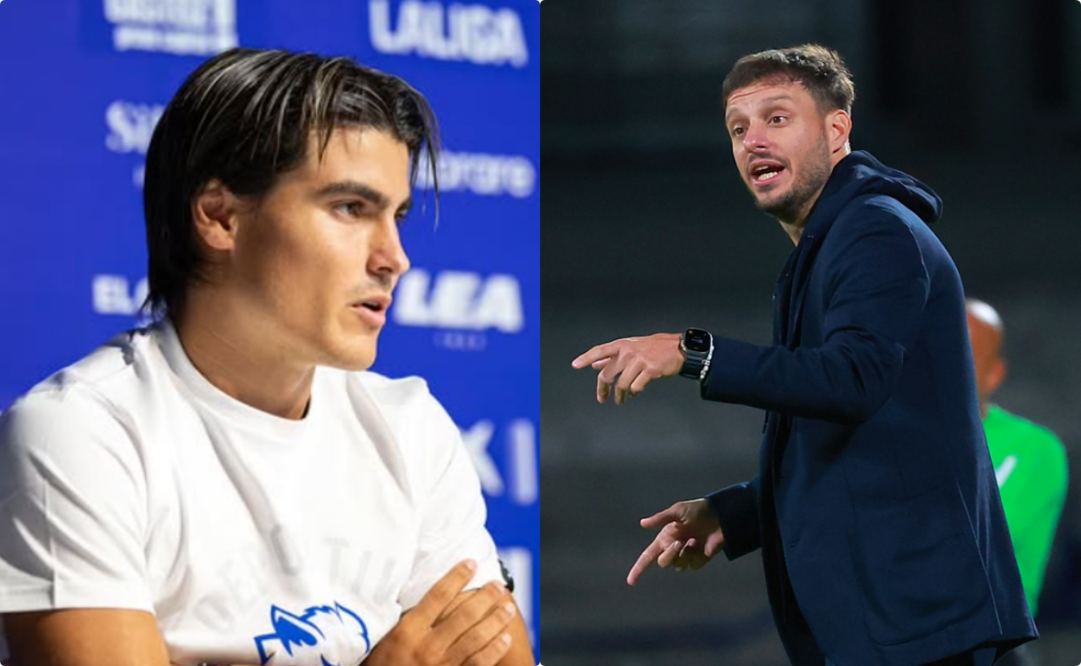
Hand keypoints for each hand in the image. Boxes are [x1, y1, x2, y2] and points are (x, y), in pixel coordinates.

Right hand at [365, 560, 516, 665]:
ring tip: (507, 607)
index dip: (456, 577)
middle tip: (498, 584)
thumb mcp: (382, 640)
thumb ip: (400, 619)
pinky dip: (494, 650)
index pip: (437, 596)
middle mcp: (426, 648)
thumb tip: (414, 589)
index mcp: (407, 632)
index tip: (471, 563)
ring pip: (475, 639)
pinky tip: (505, 638)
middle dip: (484, 597)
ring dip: (495, 621)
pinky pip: (478, 663)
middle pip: (463, 616)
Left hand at [571, 333, 683, 403]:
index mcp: (621, 345)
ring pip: (621, 384)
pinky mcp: (650, 370)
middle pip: (607, 374)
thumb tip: (595, 364)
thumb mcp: (631, 348)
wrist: (677, 348)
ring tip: (621, 399)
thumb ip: (612, 357)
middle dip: (603, 389)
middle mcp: (628, 352)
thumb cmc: (653, 348)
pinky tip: (635, 393)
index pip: (599, 350)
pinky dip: (633, 393)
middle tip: (602, 398)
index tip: (575, 365)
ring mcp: (639, 361)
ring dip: (620, 395)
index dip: (586, 357)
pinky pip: (636, 387)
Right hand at [627, 499, 724, 585]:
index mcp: (665, 537)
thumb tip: (642, 523)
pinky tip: (702, 545)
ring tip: (694, 540)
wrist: (720, 516)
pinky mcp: (699, 559)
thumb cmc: (698, 510)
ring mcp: (686, 555)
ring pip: (678, 565)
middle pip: (663, 562)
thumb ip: (660, 519)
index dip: (639, 569)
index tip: (630, 581)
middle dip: (670, 554)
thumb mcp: (678, 511)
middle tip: (679, 543)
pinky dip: (695, 556)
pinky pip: (692, 565)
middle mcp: (673, 548)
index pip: (648, 556)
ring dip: (685, 554)